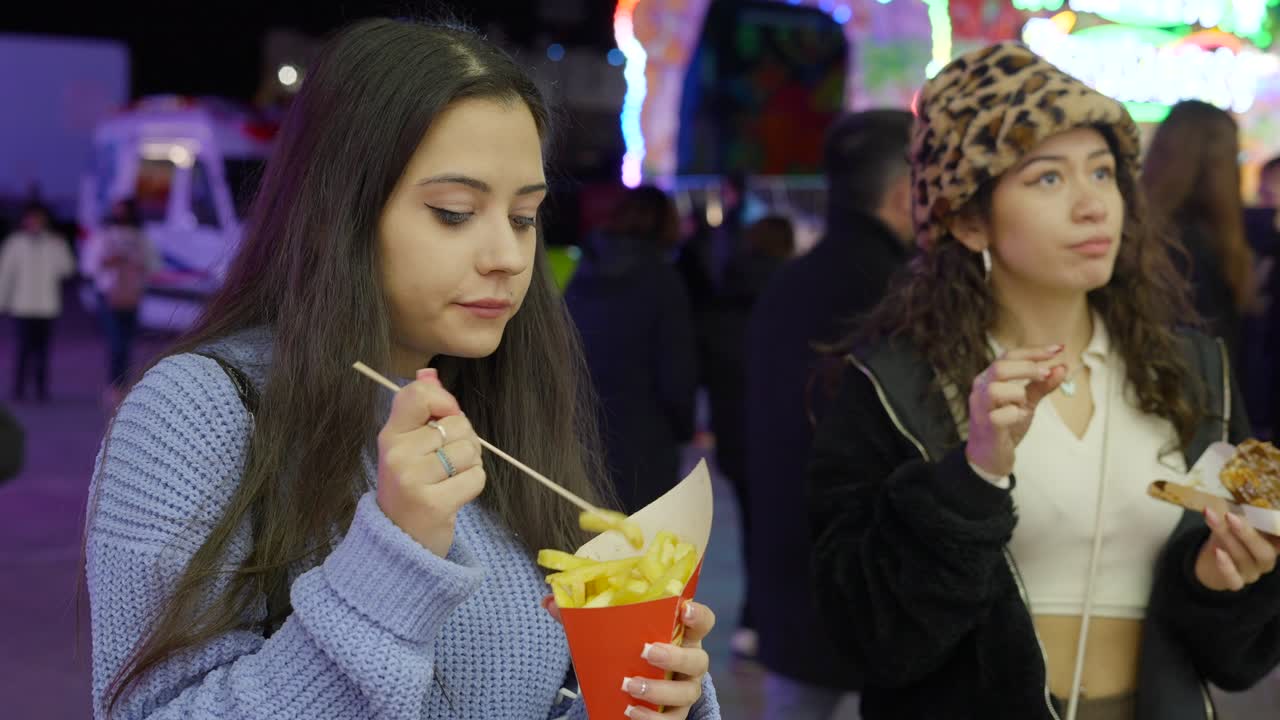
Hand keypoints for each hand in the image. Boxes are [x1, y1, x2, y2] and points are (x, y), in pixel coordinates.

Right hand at [376, 368, 484, 556]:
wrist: (399, 542)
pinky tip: (455, 495)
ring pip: (469, 450)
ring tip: (450, 479)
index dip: (445, 402)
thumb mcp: (406, 447)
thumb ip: (420, 410)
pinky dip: (473, 485)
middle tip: (446, 463)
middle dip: (464, 440)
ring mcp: (413, 480)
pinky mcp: (433, 504)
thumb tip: (431, 375)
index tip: (445, 418)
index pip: (419, 394)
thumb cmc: (410, 487)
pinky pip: (476, 477)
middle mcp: (397, 454)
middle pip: (457, 423)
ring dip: (470, 464)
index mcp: (389, 435)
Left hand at [540, 598, 714, 718]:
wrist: (629, 685)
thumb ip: (582, 617)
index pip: (703, 620)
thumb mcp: (609, 633)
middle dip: (676, 655)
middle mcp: (690, 662)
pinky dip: (652, 718)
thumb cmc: (626, 650)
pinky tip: (629, 711)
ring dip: (659, 689)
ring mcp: (684, 690)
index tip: (683, 608)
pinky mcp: (674, 716)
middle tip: (646, 651)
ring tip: (629, 684)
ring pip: (688, 693)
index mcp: (681, 633)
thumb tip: (548, 602)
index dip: (698, 614)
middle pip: (699, 659)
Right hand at [965, 345, 1065, 476]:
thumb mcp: (1027, 403)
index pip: (1009, 356)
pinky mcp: (985, 426)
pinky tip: (1018, 419)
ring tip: (1024, 404)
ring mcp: (980, 407)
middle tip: (1046, 374)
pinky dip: (1015, 415)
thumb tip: (1062, 367)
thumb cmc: (1006, 425)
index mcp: (990, 378)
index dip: (1034, 351)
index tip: (1058, 349)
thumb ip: (1042, 386)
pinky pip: (1000, 416)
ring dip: (1018, 394)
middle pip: (1000, 367)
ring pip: (995, 389)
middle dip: (1028, 368)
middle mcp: (980, 389)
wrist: (991, 456)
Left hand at [1195, 507, 1279, 590]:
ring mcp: (1252, 573)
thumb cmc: (1231, 532)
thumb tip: (1243, 487)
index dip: (1278, 528)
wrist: (1212, 557)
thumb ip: (1245, 511)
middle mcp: (1266, 560)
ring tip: (1211, 518)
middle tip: (1230, 516)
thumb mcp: (1239, 519)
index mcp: (1273, 543)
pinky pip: (1234, 579)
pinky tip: (1217, 552)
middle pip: (1264, 552)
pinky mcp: (1236, 583)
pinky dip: (1226, 566)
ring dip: (1226, 537)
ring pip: (1243, 559)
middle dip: (1247, 534)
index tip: (1276, 516)